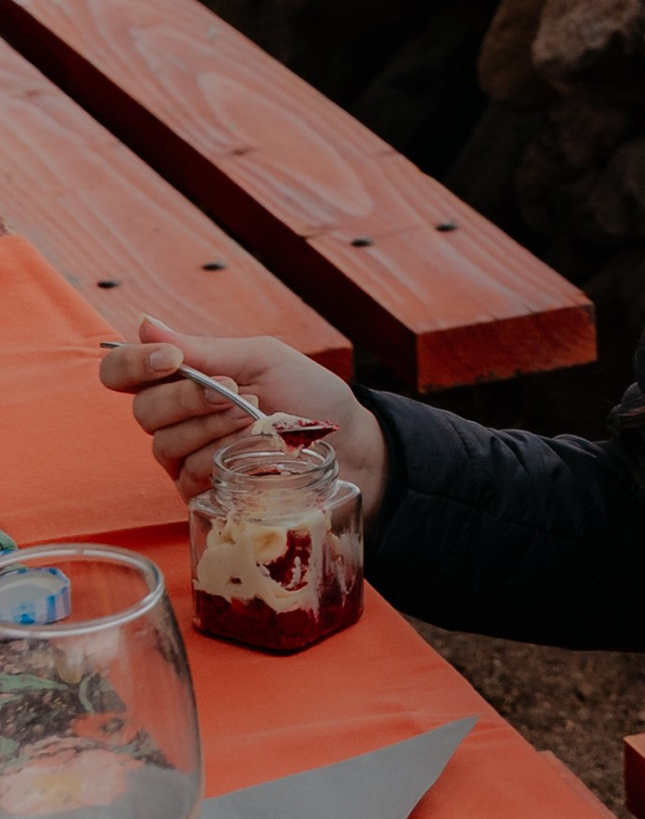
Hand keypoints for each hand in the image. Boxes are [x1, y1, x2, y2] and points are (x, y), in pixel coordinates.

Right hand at [99, 328, 388, 517]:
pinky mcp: (204, 493)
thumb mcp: (262, 359)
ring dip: (215, 429)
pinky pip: (190, 477)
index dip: (133, 364)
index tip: (173, 360)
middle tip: (236, 393)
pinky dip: (224, 459)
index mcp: (181, 379)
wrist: (351, 442)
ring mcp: (186, 459)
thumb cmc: (307, 395)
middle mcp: (173, 420)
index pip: (120, 372)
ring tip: (259, 420)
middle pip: (143, 411)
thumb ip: (205, 349)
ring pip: (166, 446)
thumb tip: (145, 325)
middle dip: (190, 400)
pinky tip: (258, 450)